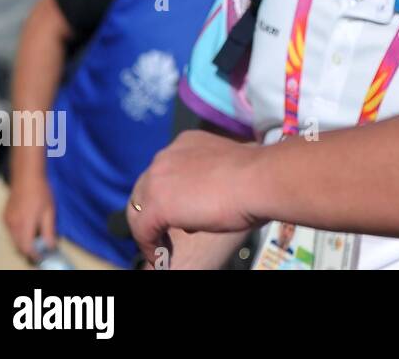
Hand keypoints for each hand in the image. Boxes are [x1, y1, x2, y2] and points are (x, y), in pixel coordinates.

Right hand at [3, 174, 56, 260]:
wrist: (26, 178)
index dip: (34, 254)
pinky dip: (19, 234)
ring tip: (37, 238)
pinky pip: (11, 231)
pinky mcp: (5, 217)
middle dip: (29, 250)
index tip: (43, 256)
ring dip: (24, 242)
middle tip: (41, 249)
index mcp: (25, 224)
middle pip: (19, 245)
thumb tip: (50, 246)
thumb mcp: (49, 212)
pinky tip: (30, 227)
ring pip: (14, 239)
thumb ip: (48, 230)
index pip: (26, 247)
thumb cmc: (41, 193)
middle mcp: (13, 225)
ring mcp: (7, 221)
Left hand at [128, 131, 263, 267]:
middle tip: (165, 231)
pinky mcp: (157, 205)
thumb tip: (206, 199)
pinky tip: (160, 256)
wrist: (260, 179)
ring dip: (150, 229)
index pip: (164, 171)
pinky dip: (150, 246)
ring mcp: (158, 179)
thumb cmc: (257, 175)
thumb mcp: (228, 169)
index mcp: (185, 143)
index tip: (178, 212)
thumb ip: (209, 178)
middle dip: (153, 210)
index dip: (168, 194)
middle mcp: (166, 156)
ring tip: (162, 246)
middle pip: (145, 189)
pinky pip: (143, 231)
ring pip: (139, 209)